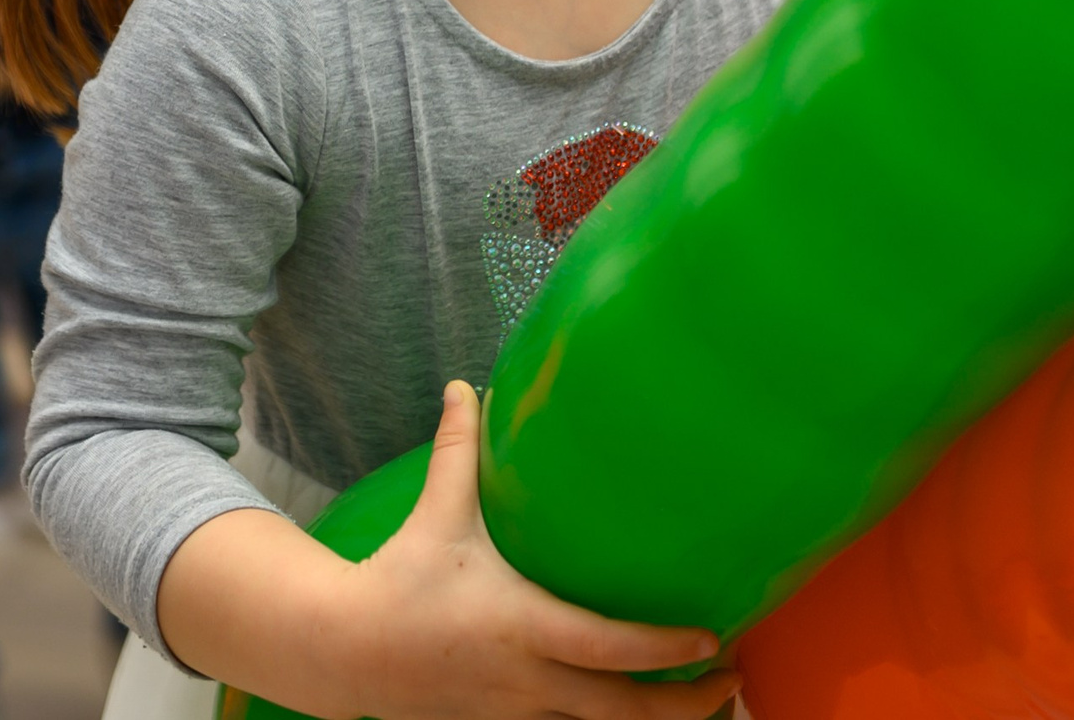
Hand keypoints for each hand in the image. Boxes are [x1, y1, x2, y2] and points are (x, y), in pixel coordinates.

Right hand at [327, 382, 740, 719]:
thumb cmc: (398, 579)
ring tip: (703, 701)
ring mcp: (517, 712)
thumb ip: (456, 451)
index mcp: (522, 626)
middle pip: (623, 714)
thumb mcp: (436, 515)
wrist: (344, 653)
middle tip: (728, 681)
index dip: (667, 652)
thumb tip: (465, 387)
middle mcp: (528, 680)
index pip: (610, 649)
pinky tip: (632, 709)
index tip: (714, 639)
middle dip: (686, 708)